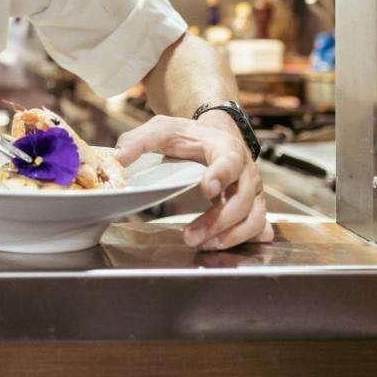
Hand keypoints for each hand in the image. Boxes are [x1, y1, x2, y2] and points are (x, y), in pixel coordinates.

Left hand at [114, 113, 272, 249]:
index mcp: (225, 148)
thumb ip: (139, 140)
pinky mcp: (253, 206)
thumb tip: (117, 159)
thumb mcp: (162, 130)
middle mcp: (245, 171)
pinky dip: (246, 240)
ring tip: (203, 245)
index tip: (207, 189)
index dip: (220, 175)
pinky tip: (224, 246)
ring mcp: (252, 190)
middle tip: (190, 236)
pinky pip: (258, 227)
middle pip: (242, 199)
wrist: (213, 137)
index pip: (229, 162)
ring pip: (254, 218)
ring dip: (231, 236)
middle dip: (218, 221)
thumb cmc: (189, 135)